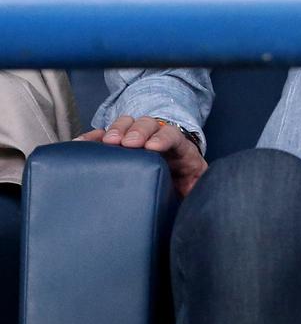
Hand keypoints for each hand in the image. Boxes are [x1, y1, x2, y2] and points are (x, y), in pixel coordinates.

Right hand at [76, 115, 206, 196]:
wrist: (174, 182)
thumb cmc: (184, 185)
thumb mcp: (195, 187)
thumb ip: (196, 190)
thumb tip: (197, 199)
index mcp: (180, 148)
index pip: (174, 136)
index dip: (164, 138)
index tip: (153, 147)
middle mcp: (158, 137)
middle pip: (150, 124)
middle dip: (139, 131)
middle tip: (128, 143)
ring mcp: (137, 138)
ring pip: (128, 124)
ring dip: (117, 130)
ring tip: (107, 142)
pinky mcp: (117, 146)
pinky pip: (103, 136)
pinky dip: (92, 138)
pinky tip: (81, 143)